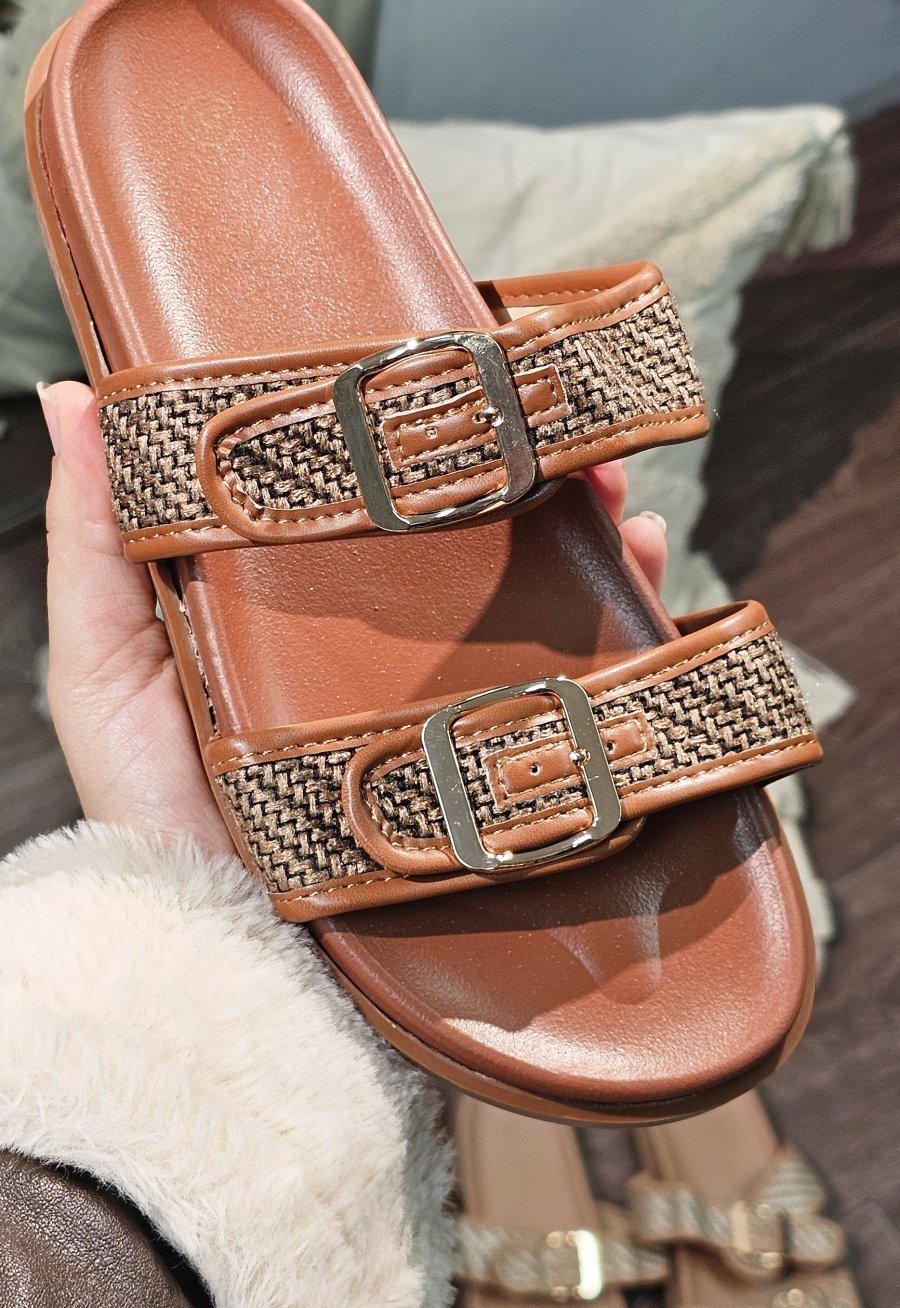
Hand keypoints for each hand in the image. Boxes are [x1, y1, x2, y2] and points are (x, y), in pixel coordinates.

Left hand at [39, 382, 667, 847]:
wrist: (224, 955)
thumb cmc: (148, 812)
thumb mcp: (103, 663)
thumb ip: (97, 536)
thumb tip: (71, 395)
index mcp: (286, 602)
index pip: (359, 493)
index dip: (409, 427)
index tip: (447, 353)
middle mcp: (373, 644)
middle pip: (460, 535)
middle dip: (520, 471)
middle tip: (559, 420)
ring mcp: (438, 701)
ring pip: (526, 596)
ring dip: (581, 532)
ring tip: (610, 490)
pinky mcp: (487, 762)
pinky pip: (567, 686)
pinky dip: (617, 628)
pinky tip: (634, 575)